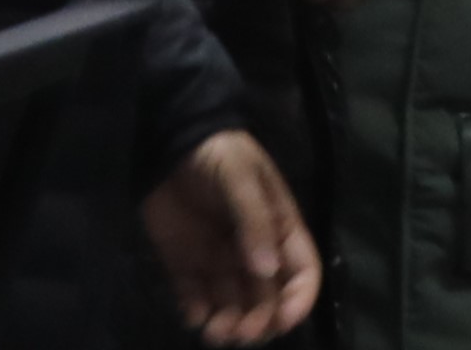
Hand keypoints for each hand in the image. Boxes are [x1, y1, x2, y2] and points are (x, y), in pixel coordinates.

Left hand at [142, 130, 322, 343]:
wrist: (168, 140)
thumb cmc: (216, 152)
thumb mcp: (241, 177)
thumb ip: (254, 221)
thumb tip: (267, 271)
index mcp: (279, 229)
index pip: (302, 272)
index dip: (298, 300)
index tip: (282, 319)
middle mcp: (254, 252)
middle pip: (267, 300)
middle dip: (258, 322)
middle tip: (239, 333)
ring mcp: (220, 261)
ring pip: (233, 306)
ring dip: (229, 326)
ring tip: (213, 333)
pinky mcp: (187, 265)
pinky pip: (196, 299)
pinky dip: (196, 313)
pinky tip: (193, 315)